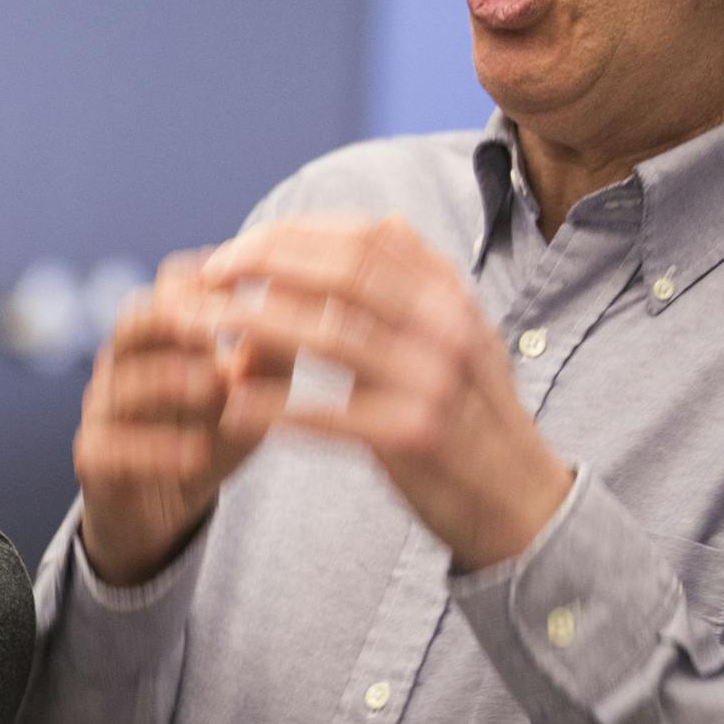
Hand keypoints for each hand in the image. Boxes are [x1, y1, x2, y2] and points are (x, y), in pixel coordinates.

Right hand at [75, 251, 281, 585]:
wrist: (158, 509)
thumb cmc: (206, 436)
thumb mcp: (249, 398)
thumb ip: (271, 357)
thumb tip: (305, 309)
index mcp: (159, 338)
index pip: (168, 287)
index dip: (206, 279)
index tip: (249, 285)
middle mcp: (123, 365)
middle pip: (133, 323)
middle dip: (175, 320)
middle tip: (218, 326)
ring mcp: (103, 411)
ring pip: (122, 384)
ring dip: (170, 380)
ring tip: (217, 387)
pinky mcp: (92, 459)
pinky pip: (111, 446)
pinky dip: (154, 449)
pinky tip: (194, 456)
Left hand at [201, 215, 573, 571]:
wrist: (523, 501)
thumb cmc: (471, 413)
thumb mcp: (461, 334)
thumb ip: (419, 284)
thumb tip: (384, 222)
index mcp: (450, 296)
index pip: (365, 238)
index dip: (291, 236)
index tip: (237, 249)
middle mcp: (447, 328)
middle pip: (342, 273)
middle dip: (263, 266)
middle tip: (207, 278)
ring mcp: (434, 382)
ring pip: (328, 336)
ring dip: (253, 326)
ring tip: (200, 327)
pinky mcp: (415, 438)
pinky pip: (332, 415)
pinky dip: (278, 406)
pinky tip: (232, 405)